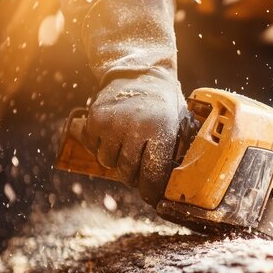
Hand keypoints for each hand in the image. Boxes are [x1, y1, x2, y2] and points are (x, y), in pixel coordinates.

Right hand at [82, 73, 185, 204]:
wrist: (140, 73)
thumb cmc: (164, 104)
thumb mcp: (178, 124)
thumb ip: (176, 151)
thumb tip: (174, 185)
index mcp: (160, 131)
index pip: (153, 175)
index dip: (151, 191)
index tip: (151, 198)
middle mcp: (135, 128)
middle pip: (129, 173)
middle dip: (135, 177)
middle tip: (139, 170)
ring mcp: (112, 124)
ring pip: (109, 162)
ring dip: (117, 161)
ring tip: (128, 146)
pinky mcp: (95, 119)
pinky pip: (94, 148)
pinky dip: (102, 147)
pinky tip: (114, 136)